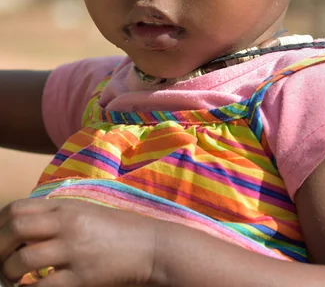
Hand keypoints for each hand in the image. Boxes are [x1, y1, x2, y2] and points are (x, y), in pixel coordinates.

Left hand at [0, 198, 157, 285]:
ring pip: (23, 260)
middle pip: (15, 228)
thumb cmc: (115, 229)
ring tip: (10, 280)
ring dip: (8, 273)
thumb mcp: (84, 212)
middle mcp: (67, 223)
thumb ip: (54, 216)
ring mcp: (74, 250)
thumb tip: (19, 231)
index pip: (17, 208)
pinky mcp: (82, 277)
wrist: (150, 246)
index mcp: (66, 206)